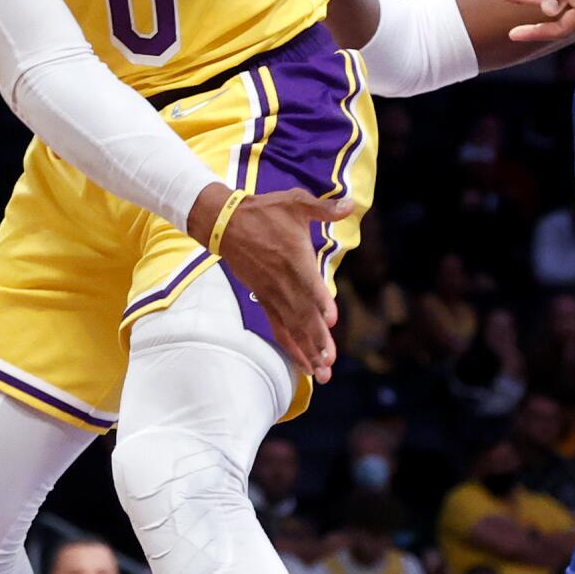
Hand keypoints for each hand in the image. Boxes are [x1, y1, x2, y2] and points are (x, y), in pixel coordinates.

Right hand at [189, 184, 352, 382]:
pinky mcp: (263, 298)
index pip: (308, 284)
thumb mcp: (296, 201)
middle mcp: (282, 280)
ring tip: (321, 372)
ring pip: (291, 326)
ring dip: (306, 349)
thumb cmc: (264, 210)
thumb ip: (324, 208)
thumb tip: (349, 204)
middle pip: (301, 314)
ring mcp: (271, 292)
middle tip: (329, 363)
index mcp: (293, 258)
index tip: (331, 320)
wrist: (224, 222)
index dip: (320, 302)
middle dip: (316, 340)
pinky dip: (290, 344)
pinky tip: (302, 362)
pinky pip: (278, 326)